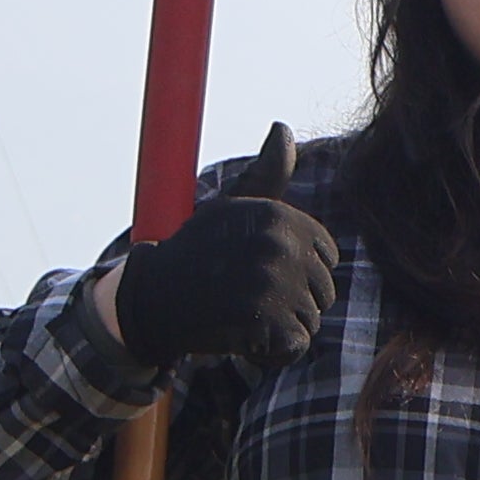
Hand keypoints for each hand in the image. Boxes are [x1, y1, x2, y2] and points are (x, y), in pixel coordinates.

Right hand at [93, 124, 338, 372]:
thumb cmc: (197, 251)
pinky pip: (296, 345)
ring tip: (242, 314)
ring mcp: (272, 283)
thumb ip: (266, 173)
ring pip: (311, 320)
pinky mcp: (264, 320)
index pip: (327, 256)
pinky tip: (243, 337)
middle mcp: (278, 244)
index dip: (300, 272)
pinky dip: (273, 351)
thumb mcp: (231, 205)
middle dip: (292, 301)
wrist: (152, 297)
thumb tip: (282, 127)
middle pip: (323, 290)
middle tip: (247, 295)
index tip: (260, 271)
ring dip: (280, 327)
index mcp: (278, 215)